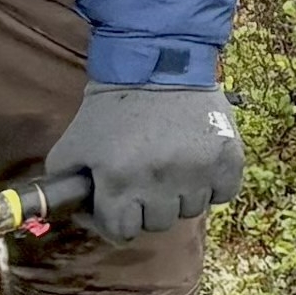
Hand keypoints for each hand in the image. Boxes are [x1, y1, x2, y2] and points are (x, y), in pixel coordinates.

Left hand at [44, 84, 243, 242]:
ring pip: (192, 210)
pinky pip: (223, 194)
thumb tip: (80, 214)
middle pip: (159, 223)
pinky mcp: (228, 158)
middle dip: (150, 205)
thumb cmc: (114, 108)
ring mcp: (198, 171)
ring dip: (181, 194)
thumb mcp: (74, 143)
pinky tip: (200, 164)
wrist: (160, 62)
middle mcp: (160, 181)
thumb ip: (66, 184)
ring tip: (174, 165)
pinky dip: (213, 185)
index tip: (121, 203)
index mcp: (119, 180)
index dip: (118, 219)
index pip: (122, 232)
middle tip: (148, 177)